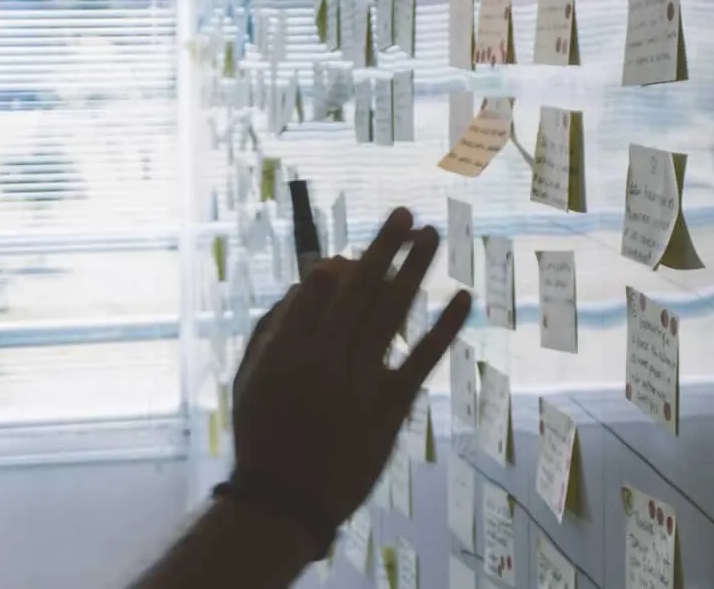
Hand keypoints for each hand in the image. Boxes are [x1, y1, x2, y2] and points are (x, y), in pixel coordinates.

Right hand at [229, 208, 471, 534]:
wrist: (286, 499)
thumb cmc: (263, 432)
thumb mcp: (252, 376)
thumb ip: (278, 326)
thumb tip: (311, 281)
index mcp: (287, 348)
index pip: (318, 289)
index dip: (338, 268)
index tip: (349, 257)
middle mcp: (324, 358)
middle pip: (360, 289)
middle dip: (384, 248)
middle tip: (406, 213)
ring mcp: (360, 382)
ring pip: (391, 313)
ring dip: (413, 270)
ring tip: (430, 235)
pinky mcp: (390, 406)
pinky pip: (421, 359)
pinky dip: (444, 326)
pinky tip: (462, 296)